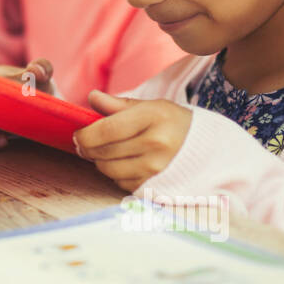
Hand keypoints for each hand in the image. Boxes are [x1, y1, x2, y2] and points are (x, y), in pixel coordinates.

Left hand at [73, 91, 192, 191]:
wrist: (206, 149)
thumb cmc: (172, 123)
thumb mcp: (150, 107)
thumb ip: (118, 104)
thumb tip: (92, 97)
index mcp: (152, 118)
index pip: (105, 130)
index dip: (84, 135)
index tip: (78, 135)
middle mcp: (156, 144)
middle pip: (103, 152)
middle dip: (88, 149)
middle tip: (87, 144)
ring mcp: (156, 168)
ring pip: (108, 170)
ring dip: (101, 162)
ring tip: (107, 152)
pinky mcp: (155, 186)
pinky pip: (121, 183)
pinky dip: (116, 175)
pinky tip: (125, 164)